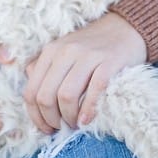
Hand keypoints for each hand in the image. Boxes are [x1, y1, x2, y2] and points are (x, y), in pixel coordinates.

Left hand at [22, 13, 145, 132]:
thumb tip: (32, 97)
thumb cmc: (92, 48)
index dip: (36, 116)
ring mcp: (87, 55)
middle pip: (46, 96)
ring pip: (66, 96)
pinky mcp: (109, 62)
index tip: (46, 128)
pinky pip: (94, 90)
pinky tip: (87, 120)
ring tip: (75, 124)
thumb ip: (44, 69)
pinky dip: (88, 110)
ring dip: (69, 118)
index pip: (31, 91)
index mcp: (50, 51)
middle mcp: (65, 51)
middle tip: (61, 128)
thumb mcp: (62, 53)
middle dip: (51, 119)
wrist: (125, 28)